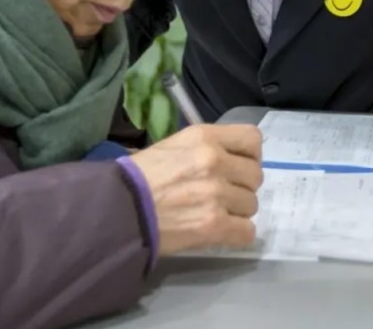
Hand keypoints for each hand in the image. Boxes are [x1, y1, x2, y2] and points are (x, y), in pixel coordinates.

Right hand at [128, 124, 262, 254]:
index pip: (253, 139)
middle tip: (221, 194)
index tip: (239, 165)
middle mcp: (215, 161)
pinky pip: (247, 232)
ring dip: (236, 212)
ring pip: (251, 205)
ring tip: (212, 213)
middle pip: (255, 176)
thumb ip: (207, 148)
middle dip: (241, 187)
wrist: (117, 209)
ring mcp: (217, 194)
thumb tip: (231, 159)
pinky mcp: (214, 225)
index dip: (250, 155)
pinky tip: (218, 231)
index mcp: (205, 137)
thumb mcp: (174, 146)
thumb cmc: (140, 176)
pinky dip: (236, 234)